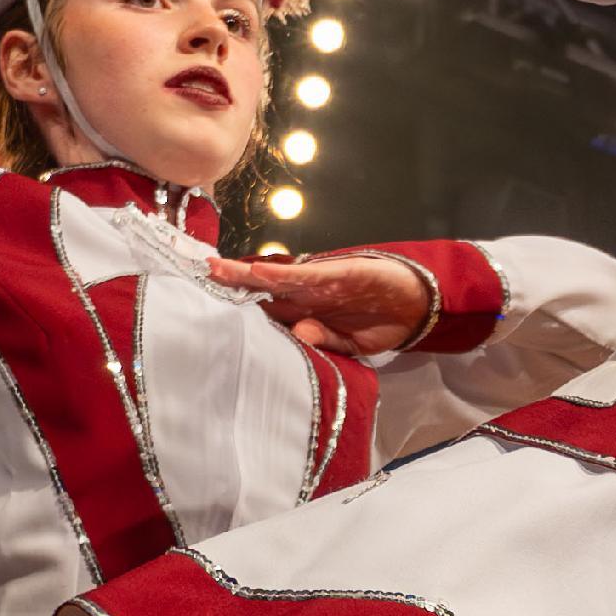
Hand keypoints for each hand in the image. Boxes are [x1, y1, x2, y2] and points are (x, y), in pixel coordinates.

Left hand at [206, 250, 463, 355]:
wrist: (417, 304)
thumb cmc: (382, 325)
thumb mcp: (352, 345)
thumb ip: (326, 341)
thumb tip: (300, 335)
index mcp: (306, 314)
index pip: (265, 311)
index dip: (238, 308)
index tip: (208, 308)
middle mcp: (307, 296)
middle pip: (260, 290)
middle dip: (231, 284)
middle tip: (197, 279)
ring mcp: (320, 283)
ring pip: (275, 277)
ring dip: (246, 273)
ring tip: (215, 269)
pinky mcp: (338, 273)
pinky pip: (304, 274)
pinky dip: (282, 274)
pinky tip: (258, 272)